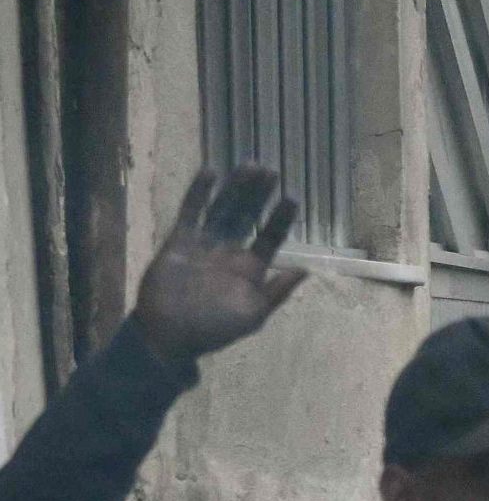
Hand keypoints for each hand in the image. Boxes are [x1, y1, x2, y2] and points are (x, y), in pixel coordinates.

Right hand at [131, 167, 304, 367]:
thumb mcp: (254, 313)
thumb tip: (305, 271)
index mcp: (250, 269)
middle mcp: (229, 252)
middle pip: (247, 216)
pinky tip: (211, 172)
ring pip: (222, 209)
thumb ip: (278, 291)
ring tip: (250, 166)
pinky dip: (200, 193)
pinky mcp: (179, 240)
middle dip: (258, 195)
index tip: (291, 199)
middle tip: (271, 171)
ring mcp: (204, 244)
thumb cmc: (215, 330)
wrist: (171, 334)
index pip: (269, 237)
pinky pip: (191, 212)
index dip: (280, 219)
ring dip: (236, 188)